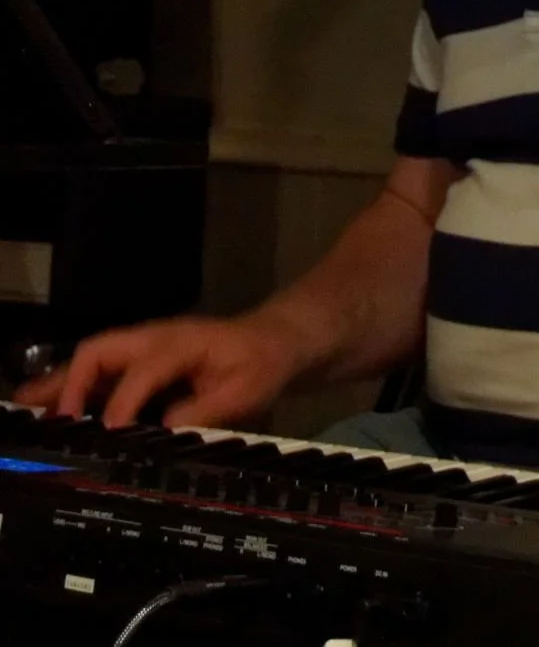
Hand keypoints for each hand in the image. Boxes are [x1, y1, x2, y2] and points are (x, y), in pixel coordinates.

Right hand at [16, 316, 308, 429]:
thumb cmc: (261, 365)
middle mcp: (152, 340)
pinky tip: (46, 412)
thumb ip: (207, 411)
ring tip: (27, 415)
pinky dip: (68, 388)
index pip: (143, 371)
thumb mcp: (246, 391)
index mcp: (180, 345)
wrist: (274, 341)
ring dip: (58, 385)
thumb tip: (164, 432)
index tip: (109, 434)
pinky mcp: (136, 361)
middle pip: (99, 352)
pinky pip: (96, 371)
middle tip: (57, 426)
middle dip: (72, 386)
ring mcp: (141, 347)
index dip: (123, 403)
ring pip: (89, 360)